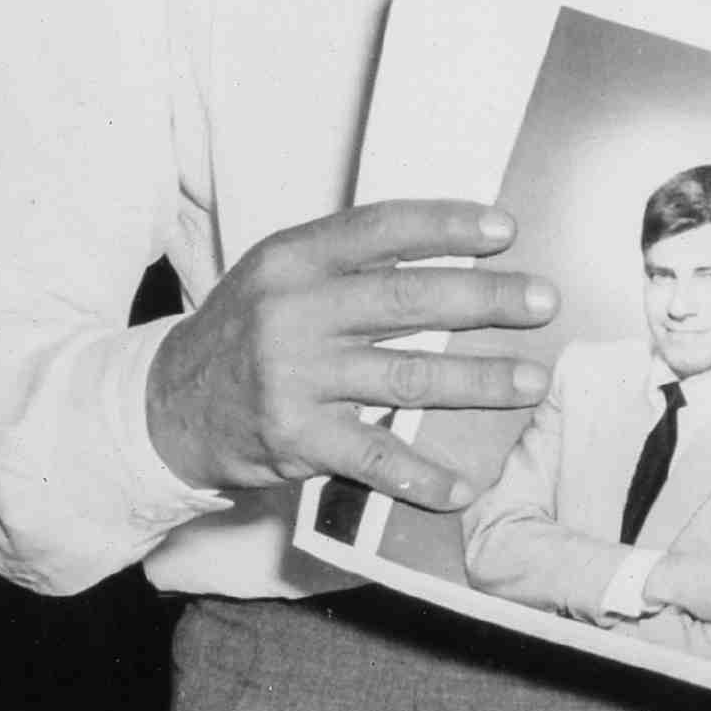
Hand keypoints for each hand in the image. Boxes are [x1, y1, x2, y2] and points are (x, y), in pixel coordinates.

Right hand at [144, 199, 554, 513]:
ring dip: (478, 381)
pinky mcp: (296, 438)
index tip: (505, 230)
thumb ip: (346, 262)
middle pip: (407, 300)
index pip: (380, 230)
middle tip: (543, 300)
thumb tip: (450, 250)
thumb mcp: (278, 276)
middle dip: (485, 300)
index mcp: (291, 259)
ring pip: (407, 375)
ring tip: (529, 381)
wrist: (167, 406)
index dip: (446, 226)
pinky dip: (422, 475)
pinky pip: (374, 457)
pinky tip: (462, 484)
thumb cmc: (244, 333)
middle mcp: (293, 312)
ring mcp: (295, 377)